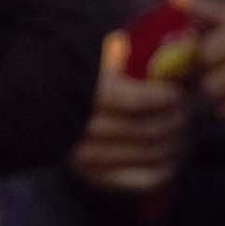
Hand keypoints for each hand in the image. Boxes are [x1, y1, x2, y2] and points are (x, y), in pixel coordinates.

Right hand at [68, 31, 189, 198]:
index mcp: (85, 95)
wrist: (38, 104)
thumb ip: (125, 46)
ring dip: (174, 143)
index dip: (164, 97)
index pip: (136, 102)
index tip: (176, 91)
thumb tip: (174, 44)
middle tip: (185, 109)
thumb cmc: (78, 70)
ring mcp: (88, 158)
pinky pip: (142, 180)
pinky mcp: (96, 177)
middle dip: (175, 119)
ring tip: (183, 129)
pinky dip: (165, 169)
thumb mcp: (97, 49)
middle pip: (147, 130)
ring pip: (148, 155)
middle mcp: (84, 131)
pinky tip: (174, 156)